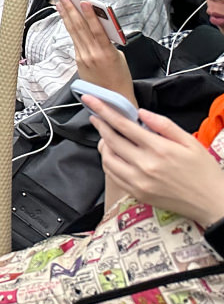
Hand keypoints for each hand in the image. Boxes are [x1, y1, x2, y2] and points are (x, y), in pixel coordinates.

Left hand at [57, 0, 132, 100]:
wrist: (113, 98)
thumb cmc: (120, 77)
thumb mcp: (120, 56)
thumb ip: (109, 41)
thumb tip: (99, 27)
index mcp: (107, 53)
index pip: (97, 30)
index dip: (90, 16)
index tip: (85, 2)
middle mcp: (92, 55)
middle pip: (80, 29)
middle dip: (72, 11)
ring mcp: (83, 58)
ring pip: (74, 33)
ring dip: (66, 16)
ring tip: (61, 4)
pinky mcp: (78, 61)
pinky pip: (74, 41)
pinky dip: (69, 28)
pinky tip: (66, 19)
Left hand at [89, 99, 223, 224]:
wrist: (212, 202)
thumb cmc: (204, 171)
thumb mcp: (189, 142)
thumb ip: (164, 125)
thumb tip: (141, 113)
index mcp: (159, 149)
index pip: (123, 125)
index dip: (104, 111)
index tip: (91, 101)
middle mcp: (145, 165)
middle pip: (111, 140)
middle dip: (100, 125)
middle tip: (96, 116)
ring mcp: (139, 182)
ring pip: (107, 159)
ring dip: (103, 144)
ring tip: (108, 136)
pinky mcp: (137, 194)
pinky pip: (112, 175)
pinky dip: (108, 162)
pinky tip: (114, 155)